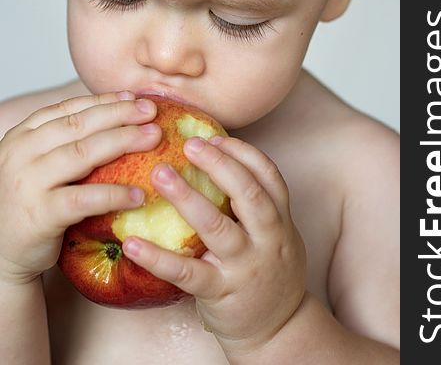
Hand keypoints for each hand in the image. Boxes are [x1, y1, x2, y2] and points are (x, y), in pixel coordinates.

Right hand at [0, 91, 160, 283]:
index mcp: (23, 136)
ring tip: (153, 139)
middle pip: (80, 125)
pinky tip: (137, 194)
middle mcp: (22, 153)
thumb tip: (119, 117)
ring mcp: (28, 182)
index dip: (104, 101)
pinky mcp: (40, 214)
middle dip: (120, 115)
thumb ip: (66, 142)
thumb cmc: (31, 204)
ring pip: (83, 153)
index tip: (134, 98)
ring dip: (123, 141)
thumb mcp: (39, 164)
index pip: (68, 109)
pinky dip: (114, 194)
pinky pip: (84, 199)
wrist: (2, 253)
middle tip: (152, 111)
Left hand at [122, 135, 306, 353]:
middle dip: (219, 165)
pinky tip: (132, 243)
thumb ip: (255, 204)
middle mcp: (268, 238)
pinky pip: (187, 273)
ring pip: (217, 227)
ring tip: (159, 174)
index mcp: (281, 219)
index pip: (268, 175)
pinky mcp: (221, 292)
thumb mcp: (275, 234)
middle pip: (247, 193)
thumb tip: (216, 163)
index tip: (215, 137)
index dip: (243, 152)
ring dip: (187, 197)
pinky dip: (158, 258)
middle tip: (188, 144)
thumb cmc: (269, 271)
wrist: (279, 328)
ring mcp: (245, 266)